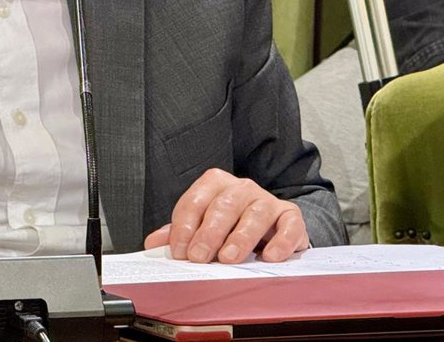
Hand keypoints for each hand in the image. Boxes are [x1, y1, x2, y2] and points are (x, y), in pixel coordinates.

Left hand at [143, 168, 307, 263]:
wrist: (270, 226)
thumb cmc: (230, 226)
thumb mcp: (202, 227)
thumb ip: (178, 234)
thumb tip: (152, 243)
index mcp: (215, 185)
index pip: (195, 201)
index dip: (184, 227)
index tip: (178, 251)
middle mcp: (242, 188)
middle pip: (223, 205)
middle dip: (208, 233)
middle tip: (198, 258)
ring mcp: (267, 201)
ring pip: (255, 213)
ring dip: (240, 237)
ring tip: (228, 258)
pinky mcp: (291, 217)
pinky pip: (289, 225)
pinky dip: (281, 241)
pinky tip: (270, 256)